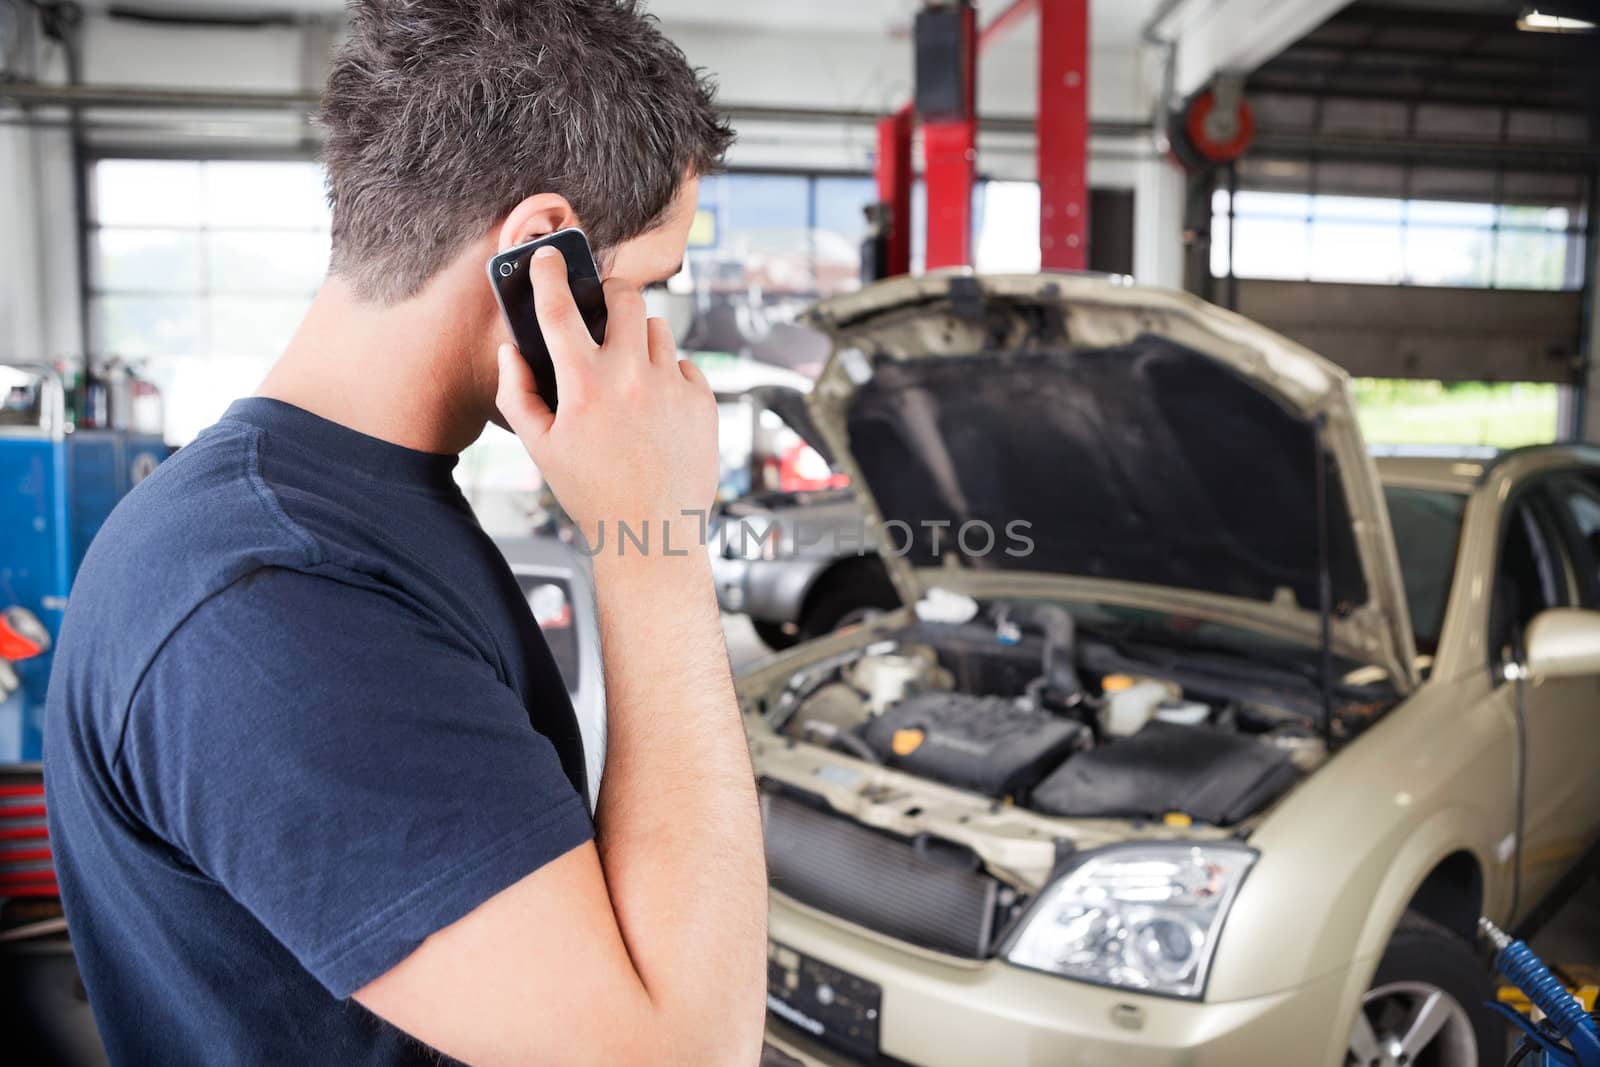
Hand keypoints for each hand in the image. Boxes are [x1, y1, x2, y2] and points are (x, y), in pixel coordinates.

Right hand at [496, 246, 718, 549]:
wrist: (651, 533)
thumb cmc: (591, 493)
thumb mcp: (540, 448)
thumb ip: (517, 393)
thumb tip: (511, 350)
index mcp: (584, 385)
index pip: (560, 309)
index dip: (548, 274)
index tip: (547, 256)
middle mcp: (631, 377)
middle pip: (625, 297)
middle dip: (611, 295)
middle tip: (603, 310)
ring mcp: (672, 386)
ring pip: (657, 328)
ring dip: (639, 338)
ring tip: (628, 375)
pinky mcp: (703, 400)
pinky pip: (684, 364)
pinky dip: (668, 375)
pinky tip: (655, 408)